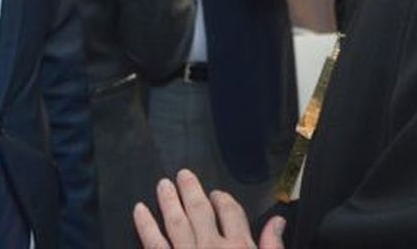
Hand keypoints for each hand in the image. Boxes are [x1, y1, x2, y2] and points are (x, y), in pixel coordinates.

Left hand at [133, 169, 285, 248]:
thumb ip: (272, 247)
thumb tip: (277, 221)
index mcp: (240, 248)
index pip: (231, 212)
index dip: (223, 200)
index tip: (216, 194)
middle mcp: (212, 248)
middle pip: (200, 210)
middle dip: (191, 191)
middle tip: (182, 175)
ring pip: (175, 222)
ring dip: (168, 201)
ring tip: (162, 185)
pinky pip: (153, 243)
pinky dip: (145, 225)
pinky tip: (139, 211)